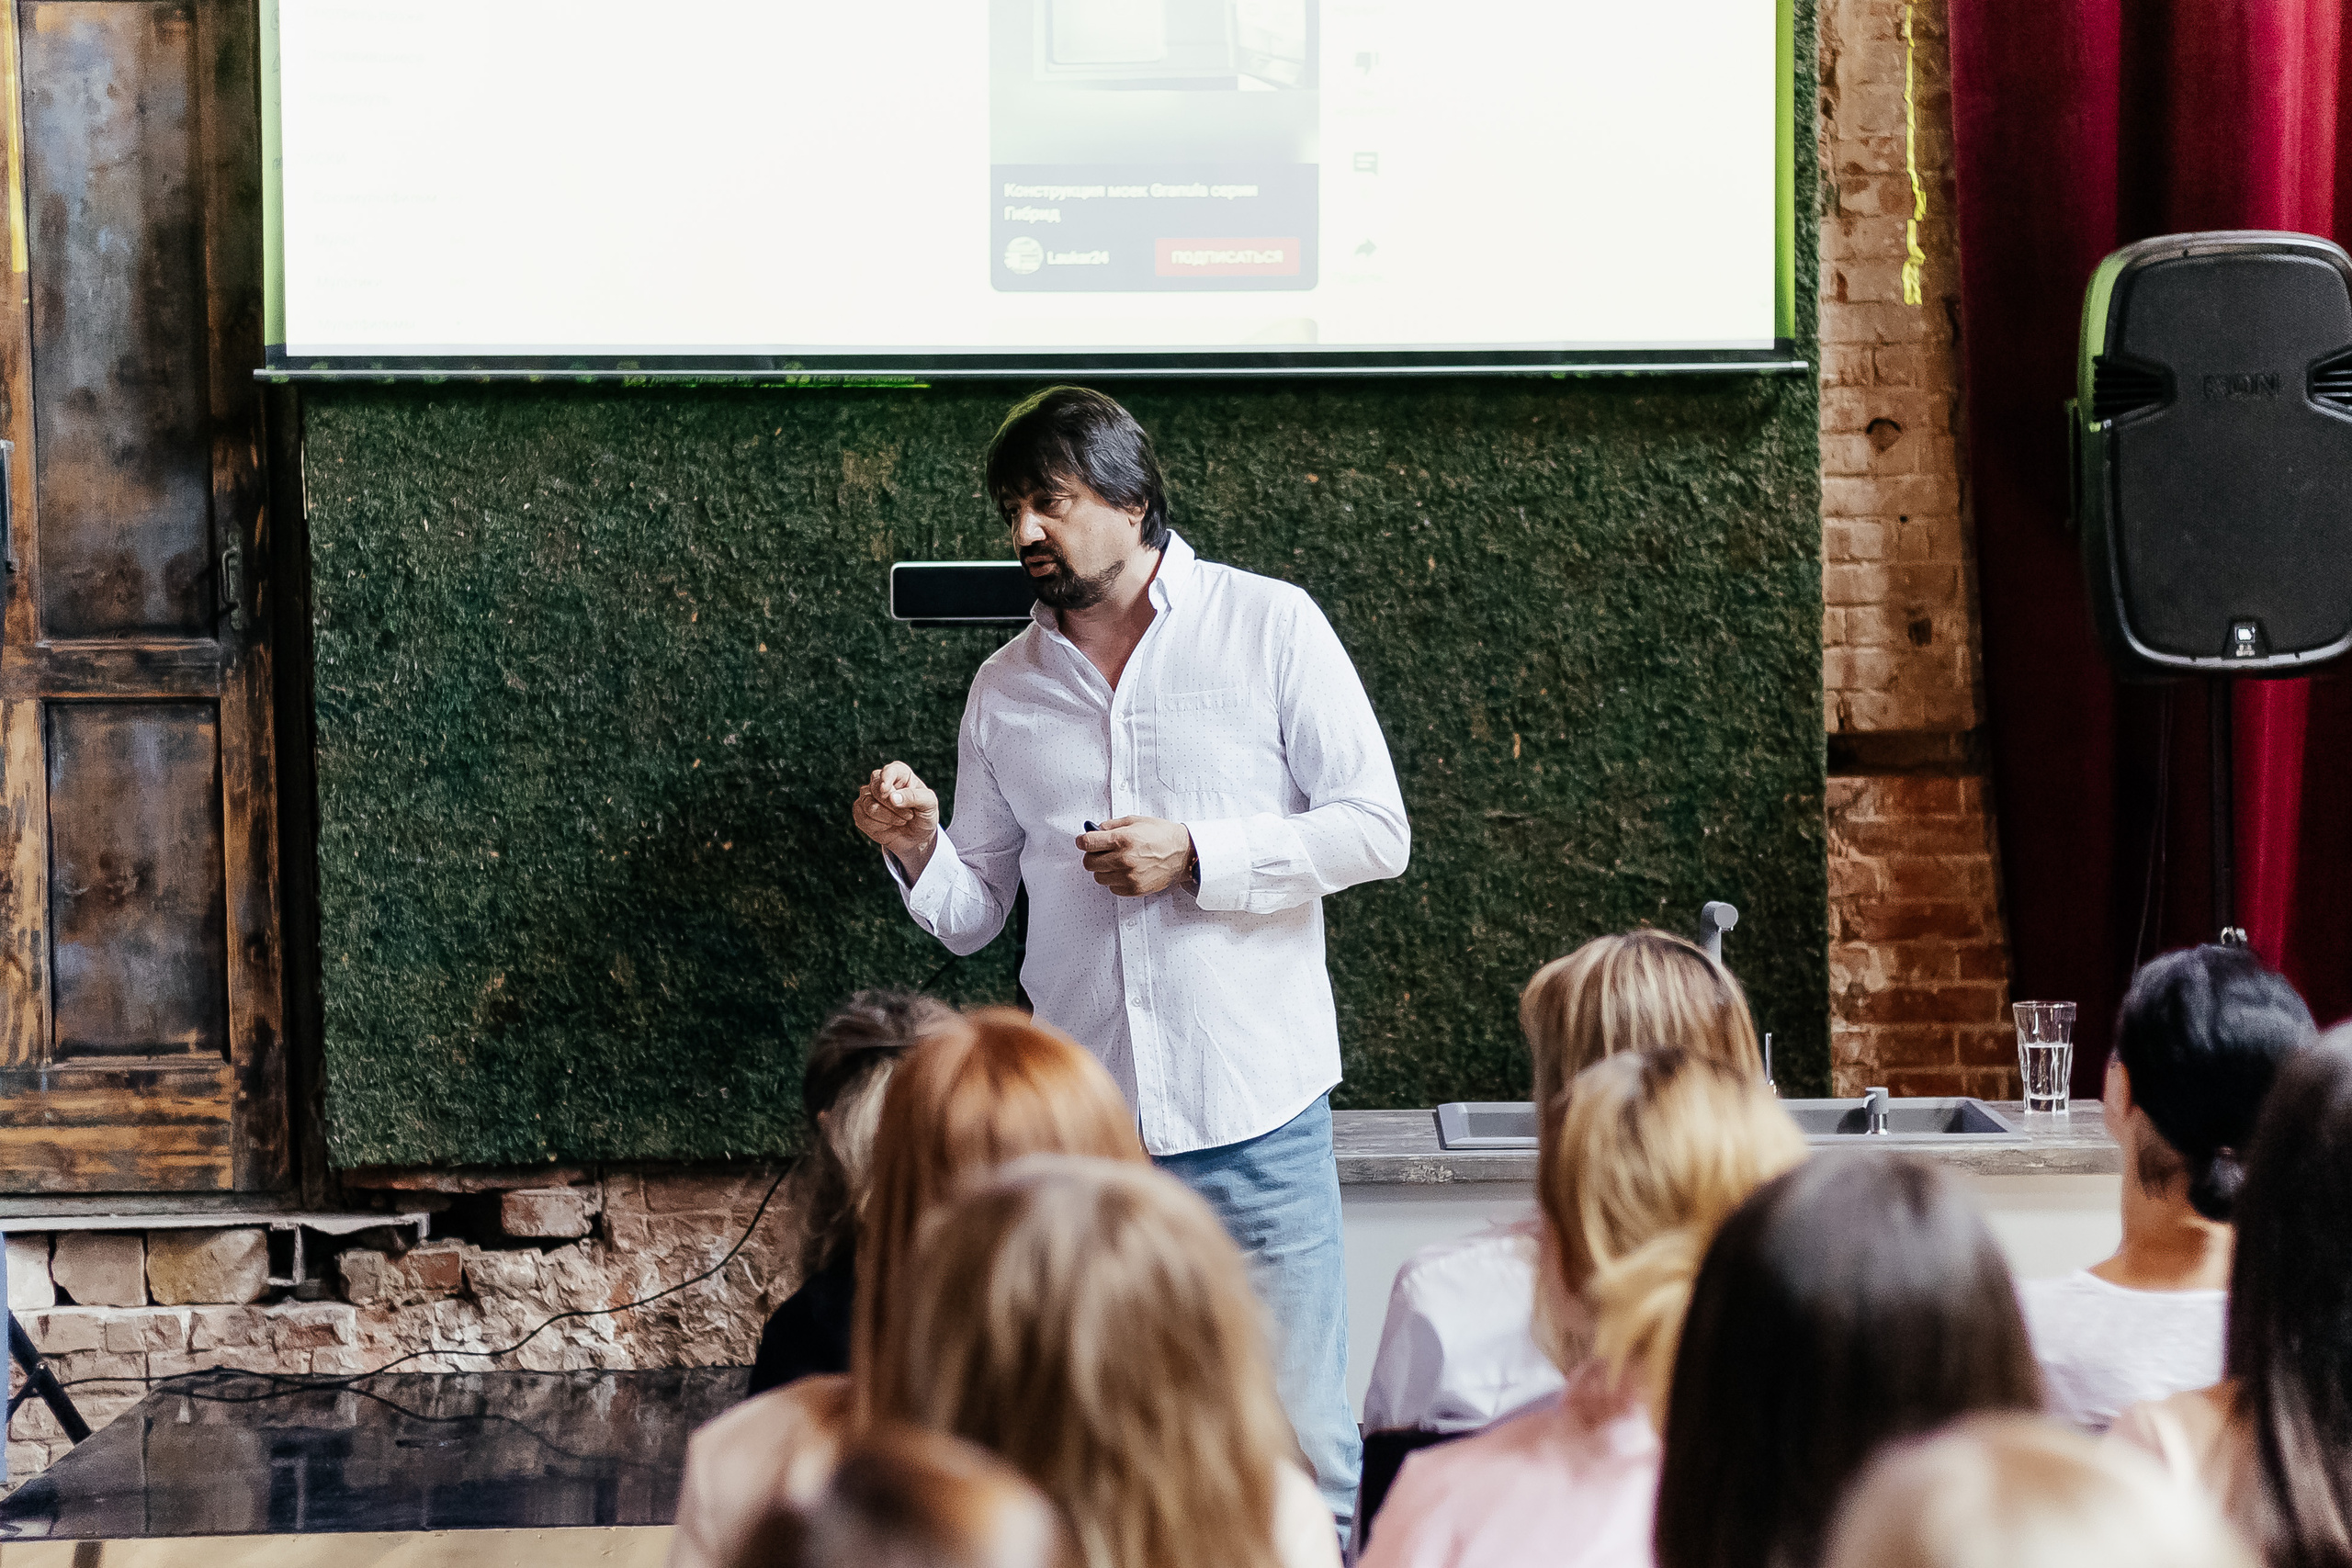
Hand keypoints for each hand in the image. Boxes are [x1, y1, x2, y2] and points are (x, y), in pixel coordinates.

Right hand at [854, 761, 940, 879]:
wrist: (916, 838)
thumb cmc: (923, 816)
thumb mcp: (929, 804)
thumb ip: (915, 796)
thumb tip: (893, 797)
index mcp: (900, 774)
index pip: (890, 770)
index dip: (886, 777)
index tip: (885, 789)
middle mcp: (881, 782)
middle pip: (876, 788)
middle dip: (892, 806)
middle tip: (909, 816)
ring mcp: (869, 797)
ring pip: (868, 805)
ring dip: (887, 817)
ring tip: (902, 821)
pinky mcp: (861, 812)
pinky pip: (862, 818)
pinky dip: (878, 826)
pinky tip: (889, 827)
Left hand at [1078, 816, 1193, 896]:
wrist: (1183, 853)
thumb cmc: (1162, 835)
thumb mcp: (1136, 821)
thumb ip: (1112, 825)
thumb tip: (1095, 830)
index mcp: (1122, 839)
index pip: (1087, 843)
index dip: (1083, 841)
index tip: (1084, 842)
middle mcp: (1124, 859)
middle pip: (1089, 862)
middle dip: (1092, 855)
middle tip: (1101, 852)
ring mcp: (1129, 876)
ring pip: (1099, 877)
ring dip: (1104, 869)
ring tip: (1117, 862)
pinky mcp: (1134, 889)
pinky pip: (1112, 888)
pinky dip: (1115, 880)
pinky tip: (1125, 871)